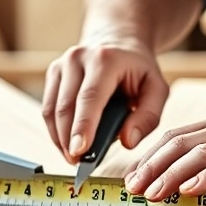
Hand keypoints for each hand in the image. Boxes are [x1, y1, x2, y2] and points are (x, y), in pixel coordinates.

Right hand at [42, 40, 168, 163]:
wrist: (118, 40)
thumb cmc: (139, 70)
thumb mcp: (157, 89)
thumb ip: (148, 117)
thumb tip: (128, 141)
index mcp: (106, 59)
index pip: (90, 97)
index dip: (83, 126)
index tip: (79, 151)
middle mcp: (78, 58)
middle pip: (66, 106)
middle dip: (68, 139)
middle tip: (78, 164)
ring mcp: (62, 64)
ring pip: (52, 109)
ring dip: (59, 138)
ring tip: (73, 158)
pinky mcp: (53, 73)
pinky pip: (48, 108)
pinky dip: (55, 130)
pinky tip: (66, 145)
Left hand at [123, 110, 205, 200]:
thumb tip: (192, 193)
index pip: (175, 137)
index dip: (149, 156)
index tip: (131, 178)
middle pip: (179, 144)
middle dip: (150, 167)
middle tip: (131, 189)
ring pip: (198, 155)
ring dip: (170, 175)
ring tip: (151, 193)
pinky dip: (205, 178)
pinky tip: (188, 190)